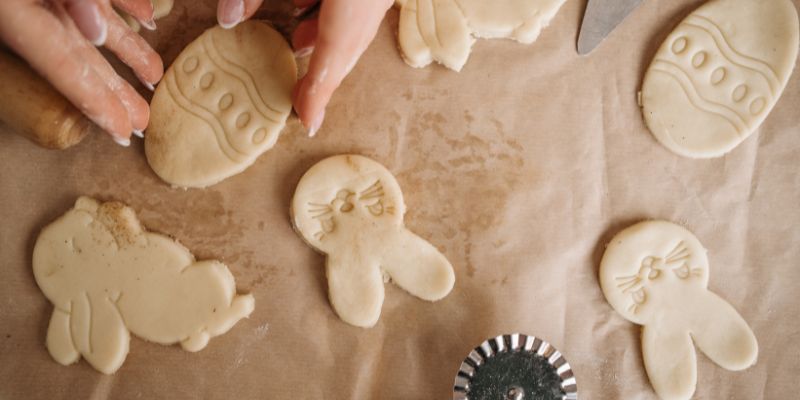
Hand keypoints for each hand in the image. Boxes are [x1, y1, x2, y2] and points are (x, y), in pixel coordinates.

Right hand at [0, 0, 163, 145]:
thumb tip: (98, 32)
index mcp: (19, 15)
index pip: (65, 70)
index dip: (96, 105)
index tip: (123, 134)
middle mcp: (39, 8)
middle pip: (83, 58)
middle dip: (114, 93)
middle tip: (141, 125)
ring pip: (99, 26)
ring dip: (129, 51)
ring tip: (154, 77)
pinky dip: (127, 4)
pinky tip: (148, 18)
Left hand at [218, 0, 392, 136]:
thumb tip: (228, 20)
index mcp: (352, 1)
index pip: (334, 57)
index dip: (318, 95)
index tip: (307, 124)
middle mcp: (372, 1)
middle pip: (347, 48)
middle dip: (322, 74)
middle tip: (300, 100)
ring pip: (354, 27)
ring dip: (326, 39)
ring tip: (297, 46)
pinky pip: (358, 8)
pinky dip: (334, 15)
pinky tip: (308, 4)